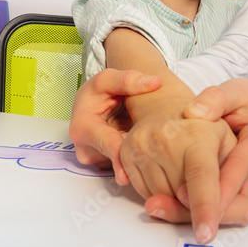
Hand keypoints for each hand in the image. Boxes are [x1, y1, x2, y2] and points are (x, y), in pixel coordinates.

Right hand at [68, 69, 160, 183]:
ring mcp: (97, 159)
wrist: (90, 104)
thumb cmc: (97, 92)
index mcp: (83, 128)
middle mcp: (87, 149)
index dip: (126, 155)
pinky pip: (127, 164)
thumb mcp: (108, 79)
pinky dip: (139, 158)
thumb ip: (128, 79)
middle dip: (140, 157)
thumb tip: (153, 83)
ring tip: (159, 150)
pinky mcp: (108, 164)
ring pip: (124, 163)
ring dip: (141, 158)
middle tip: (164, 160)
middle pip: (119, 158)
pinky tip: (151, 150)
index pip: (109, 144)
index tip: (138, 168)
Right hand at [120, 114, 236, 241]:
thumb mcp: (231, 146)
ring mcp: (141, 145)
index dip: (205, 208)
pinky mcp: (125, 153)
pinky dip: (158, 194)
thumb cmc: (207, 130)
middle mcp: (165, 138)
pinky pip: (143, 193)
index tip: (206, 235)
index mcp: (198, 135)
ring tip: (184, 176)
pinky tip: (168, 175)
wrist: (169, 107)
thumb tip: (202, 206)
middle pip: (179, 196)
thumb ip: (228, 179)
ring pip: (159, 199)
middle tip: (205, 191)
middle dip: (194, 205)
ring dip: (174, 200)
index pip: (201, 178)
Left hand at [144, 78, 247, 232]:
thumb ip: (217, 99)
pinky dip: (190, 211)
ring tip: (155, 207)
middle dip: (202, 211)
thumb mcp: (236, 92)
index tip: (187, 196)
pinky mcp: (235, 194)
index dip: (216, 187)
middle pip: (238, 205)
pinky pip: (218, 211)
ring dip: (191, 215)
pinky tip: (161, 203)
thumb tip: (195, 112)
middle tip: (162, 207)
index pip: (239, 168)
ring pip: (229, 214)